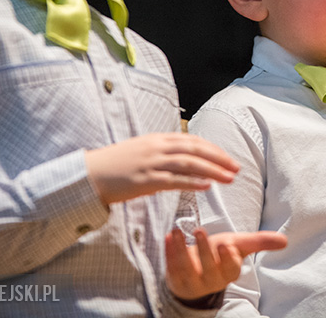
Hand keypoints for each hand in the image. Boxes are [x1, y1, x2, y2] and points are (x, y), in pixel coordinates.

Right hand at [85, 133, 239, 204]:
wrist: (89, 174)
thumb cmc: (115, 166)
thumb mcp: (142, 152)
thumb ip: (163, 154)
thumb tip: (184, 162)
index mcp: (157, 139)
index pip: (193, 140)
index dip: (213, 149)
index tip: (228, 158)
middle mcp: (157, 147)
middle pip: (195, 150)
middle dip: (219, 158)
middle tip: (236, 168)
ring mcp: (151, 163)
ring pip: (189, 164)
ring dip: (212, 170)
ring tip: (229, 178)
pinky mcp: (144, 179)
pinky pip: (173, 180)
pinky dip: (192, 182)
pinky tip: (206, 186)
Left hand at [165, 227, 287, 300]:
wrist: (196, 272)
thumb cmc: (220, 254)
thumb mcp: (240, 246)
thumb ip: (260, 242)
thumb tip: (285, 240)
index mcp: (229, 272)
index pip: (231, 269)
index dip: (228, 258)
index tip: (226, 244)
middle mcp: (211, 280)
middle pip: (209, 268)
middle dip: (204, 250)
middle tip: (200, 231)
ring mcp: (192, 281)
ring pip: (186, 268)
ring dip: (180, 250)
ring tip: (176, 231)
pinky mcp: (175, 279)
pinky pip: (171, 267)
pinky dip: (168, 252)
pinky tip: (168, 237)